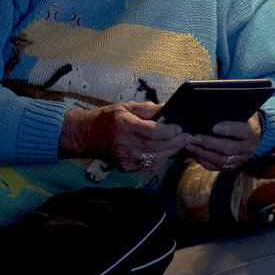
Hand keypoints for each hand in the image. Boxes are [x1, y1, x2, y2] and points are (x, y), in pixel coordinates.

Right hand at [59, 101, 186, 173]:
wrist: (87, 136)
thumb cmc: (107, 118)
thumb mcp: (126, 106)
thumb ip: (148, 109)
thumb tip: (169, 109)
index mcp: (125, 126)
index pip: (154, 132)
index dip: (171, 131)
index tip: (181, 127)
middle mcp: (126, 145)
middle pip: (159, 146)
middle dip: (176, 141)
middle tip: (187, 135)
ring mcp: (126, 159)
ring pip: (158, 158)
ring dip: (171, 150)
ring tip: (179, 141)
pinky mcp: (127, 168)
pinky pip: (150, 164)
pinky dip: (161, 157)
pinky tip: (165, 149)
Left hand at [184, 112, 261, 172]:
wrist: (249, 132)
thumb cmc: (241, 117)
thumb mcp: (240, 111)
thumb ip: (230, 112)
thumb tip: (210, 109)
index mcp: (252, 132)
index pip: (243, 131)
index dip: (229, 129)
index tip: (214, 127)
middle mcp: (248, 148)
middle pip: (229, 148)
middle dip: (210, 143)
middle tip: (195, 137)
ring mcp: (240, 159)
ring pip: (221, 160)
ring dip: (203, 153)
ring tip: (190, 145)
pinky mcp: (232, 166)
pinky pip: (216, 167)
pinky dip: (203, 160)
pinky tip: (194, 152)